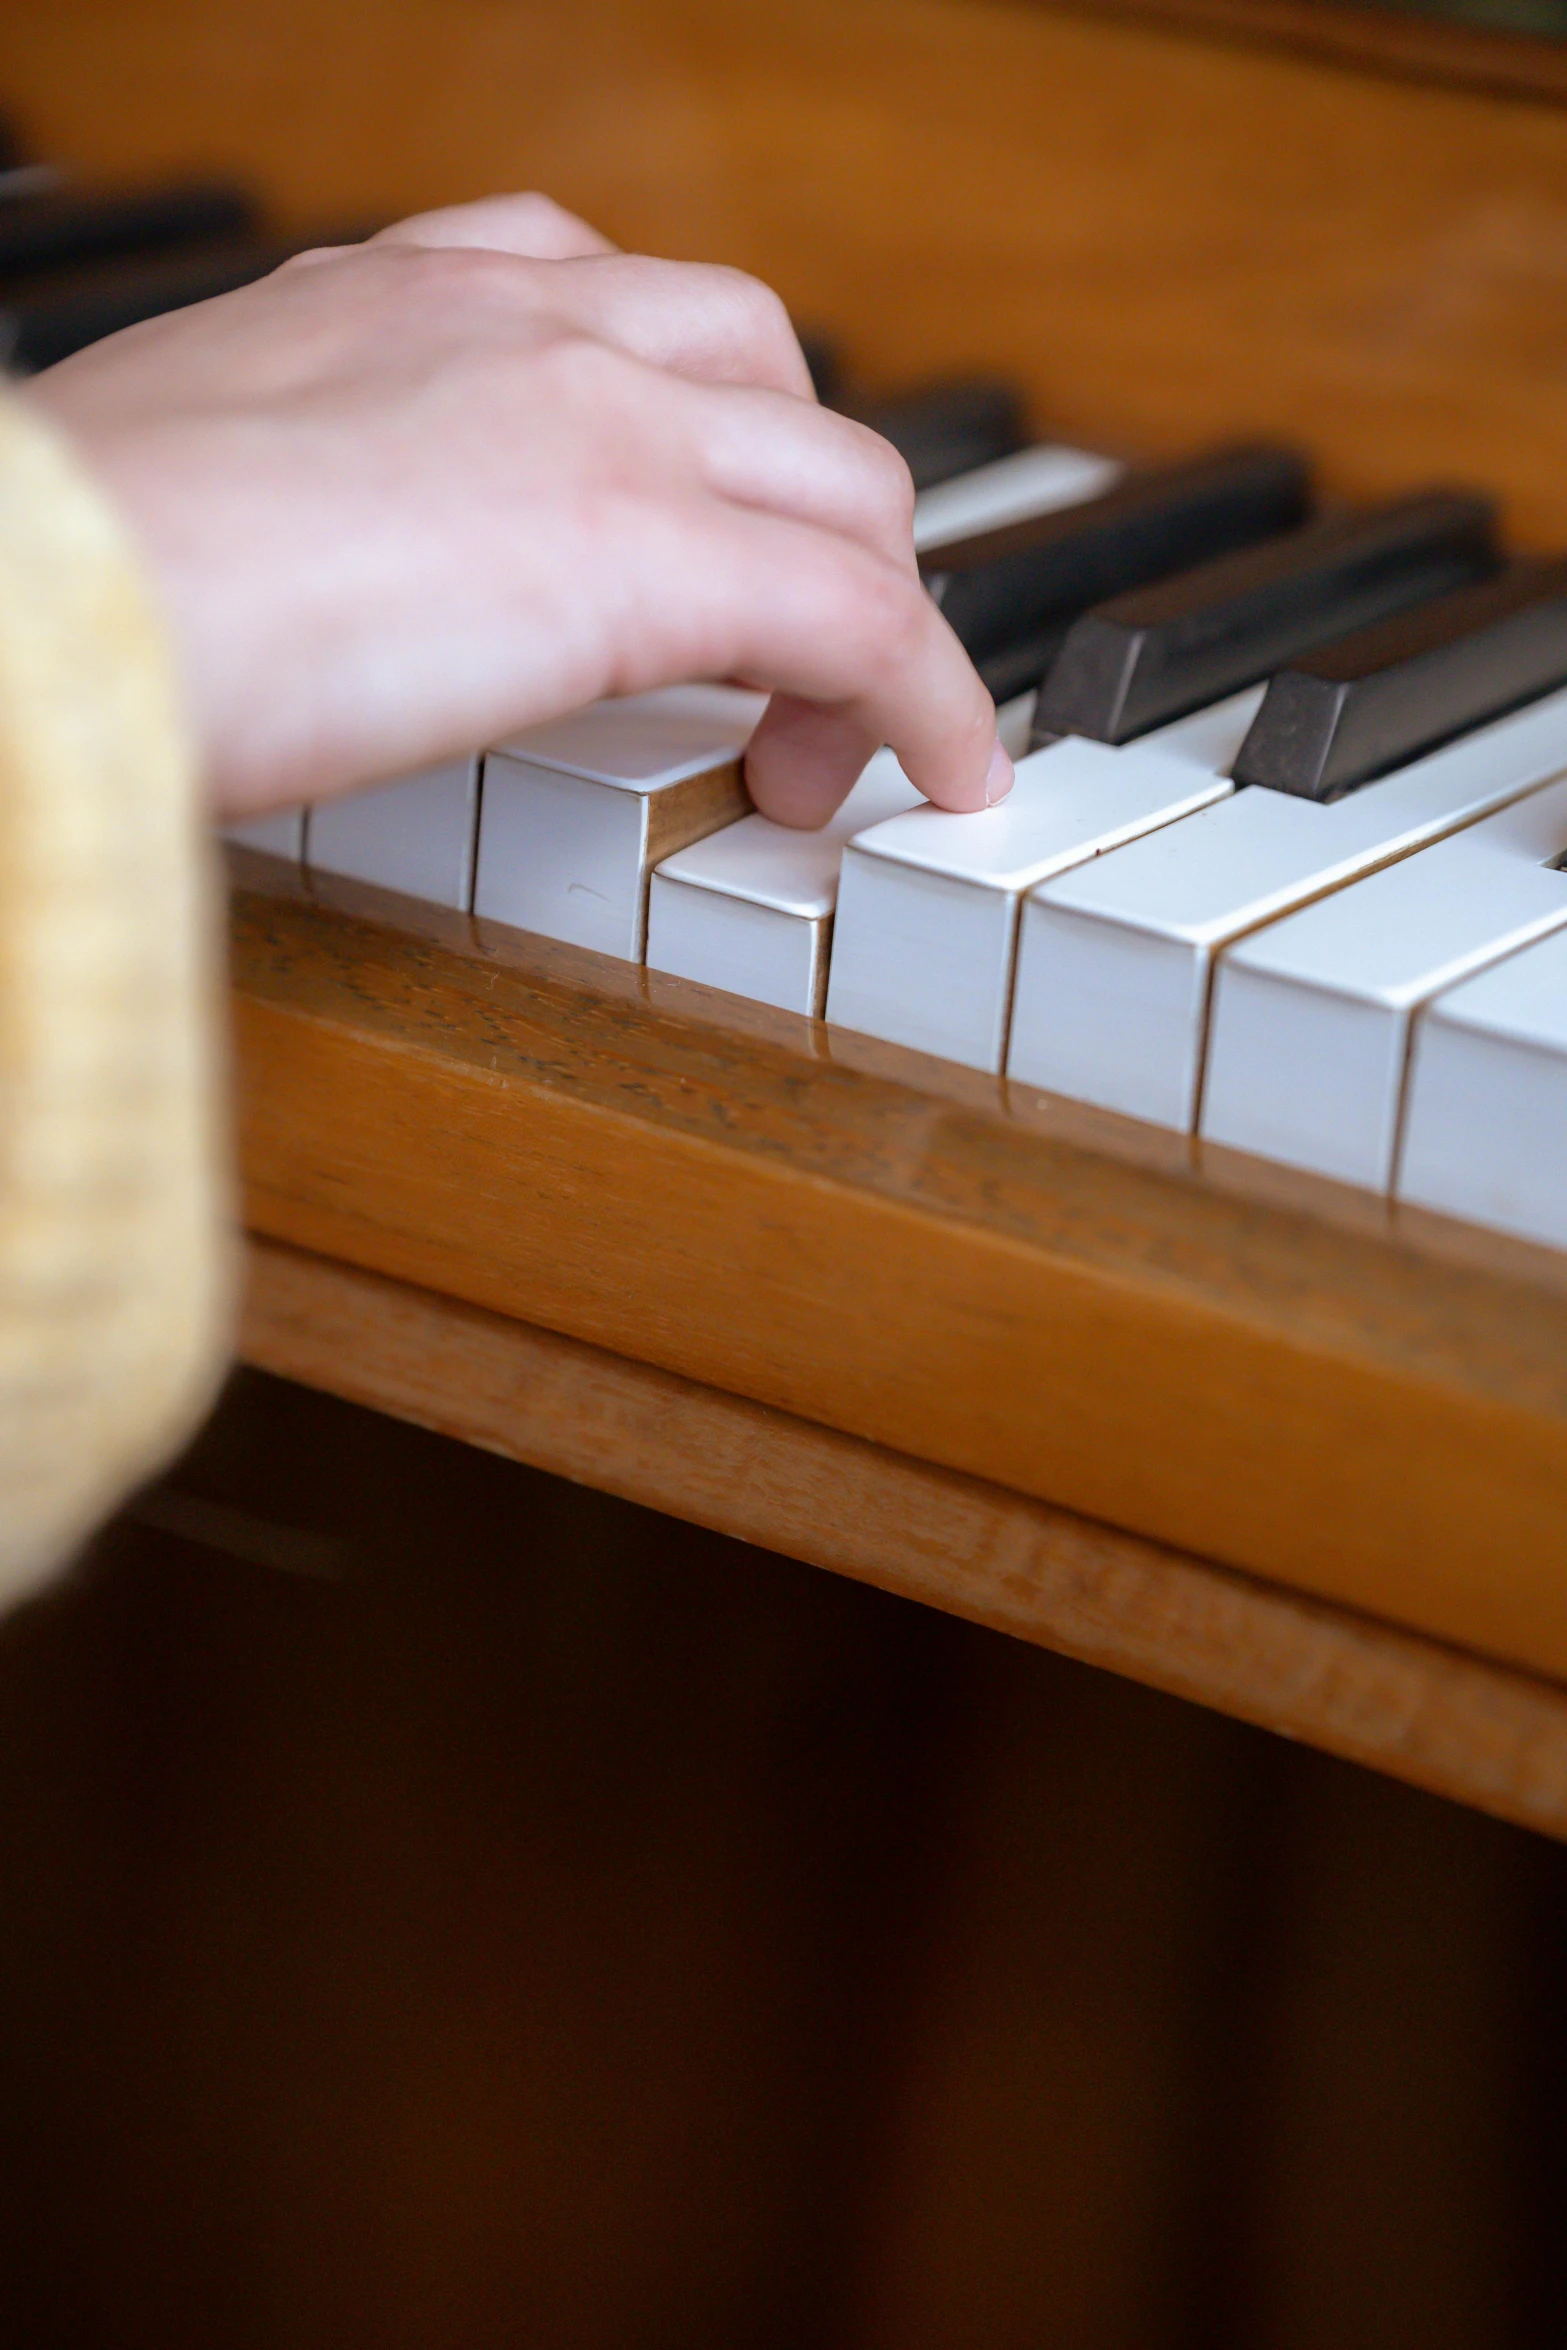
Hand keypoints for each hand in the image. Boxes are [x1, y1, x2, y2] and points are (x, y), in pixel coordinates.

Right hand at [24, 193, 1011, 827]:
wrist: (33, 598)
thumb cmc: (77, 574)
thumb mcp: (201, 485)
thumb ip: (302, 495)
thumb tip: (307, 587)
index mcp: (407, 295)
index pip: (628, 310)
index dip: (701, 434)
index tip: (703, 535)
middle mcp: (527, 318)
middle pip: (775, 388)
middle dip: (806, 529)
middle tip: (778, 672)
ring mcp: (600, 417)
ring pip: (847, 490)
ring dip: (872, 624)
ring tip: (832, 757)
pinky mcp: (649, 551)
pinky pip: (870, 620)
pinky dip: (931, 702)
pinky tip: (941, 781)